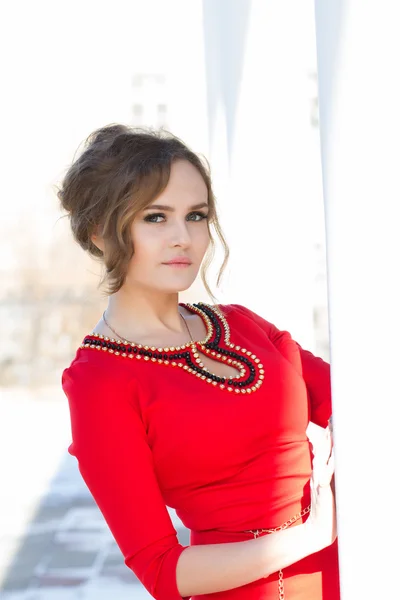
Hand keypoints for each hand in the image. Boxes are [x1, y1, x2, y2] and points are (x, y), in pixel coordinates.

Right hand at [305, 427, 336, 551]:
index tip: (332, 419)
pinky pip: (325, 477)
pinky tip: (333, 459)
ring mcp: (320, 480)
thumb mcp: (324, 484)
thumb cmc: (325, 506)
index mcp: (321, 469)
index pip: (323, 447)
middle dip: (328, 434)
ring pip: (323, 459)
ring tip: (331, 432)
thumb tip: (333, 456)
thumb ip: (327, 470)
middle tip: (332, 419)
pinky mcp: (322, 491)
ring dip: (327, 445)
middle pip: (323, 449)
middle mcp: (319, 472)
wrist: (319, 529)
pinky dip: (328, 468)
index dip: (327, 433)